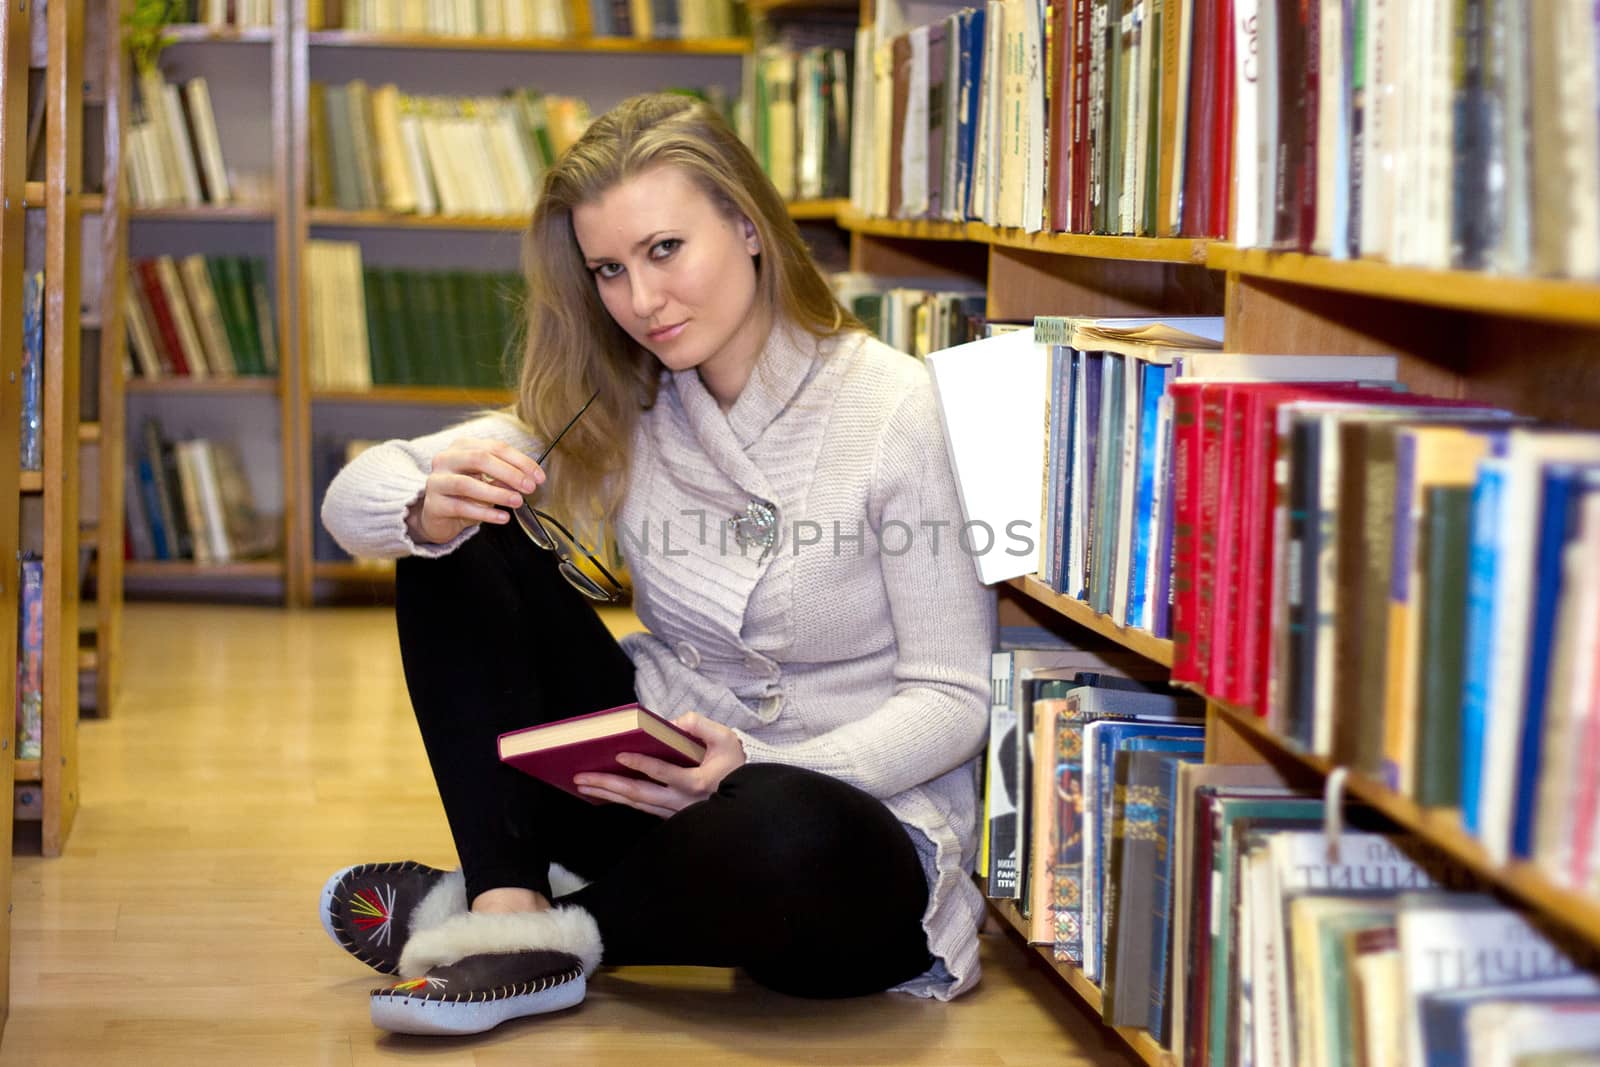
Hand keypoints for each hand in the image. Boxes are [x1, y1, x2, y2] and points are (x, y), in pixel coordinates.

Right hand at [408, 437, 545, 544]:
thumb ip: (504, 478)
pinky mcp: (434, 504)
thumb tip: (527, 480)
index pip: (495, 447)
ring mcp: (437, 481)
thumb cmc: (466, 495)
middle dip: (509, 473)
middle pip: (479, 459)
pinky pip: (462, 507)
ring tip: (517, 501)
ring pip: (468, 484)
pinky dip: (486, 513)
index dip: (520, 461)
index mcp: (463, 447)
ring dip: (497, 493)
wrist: (438, 517)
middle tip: (529, 487)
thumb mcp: (488, 482)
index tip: (539, 477)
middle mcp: (446, 459)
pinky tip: (503, 517)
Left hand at [573, 712, 746, 817]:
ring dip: (608, 794)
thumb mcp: (725, 739)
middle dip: (608, 784)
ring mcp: (675, 812)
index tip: (619, 754)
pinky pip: (642, 808)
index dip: (641, 764)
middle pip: (639, 793)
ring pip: (637, 804)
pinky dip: (621, 800)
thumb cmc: (735, 766)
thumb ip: (700, 726)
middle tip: (581, 776)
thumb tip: (672, 722)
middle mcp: (682, 802)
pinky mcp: (671, 816)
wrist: (748, 799)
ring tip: (583, 784)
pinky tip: (604, 793)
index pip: (663, 773)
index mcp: (696, 782)